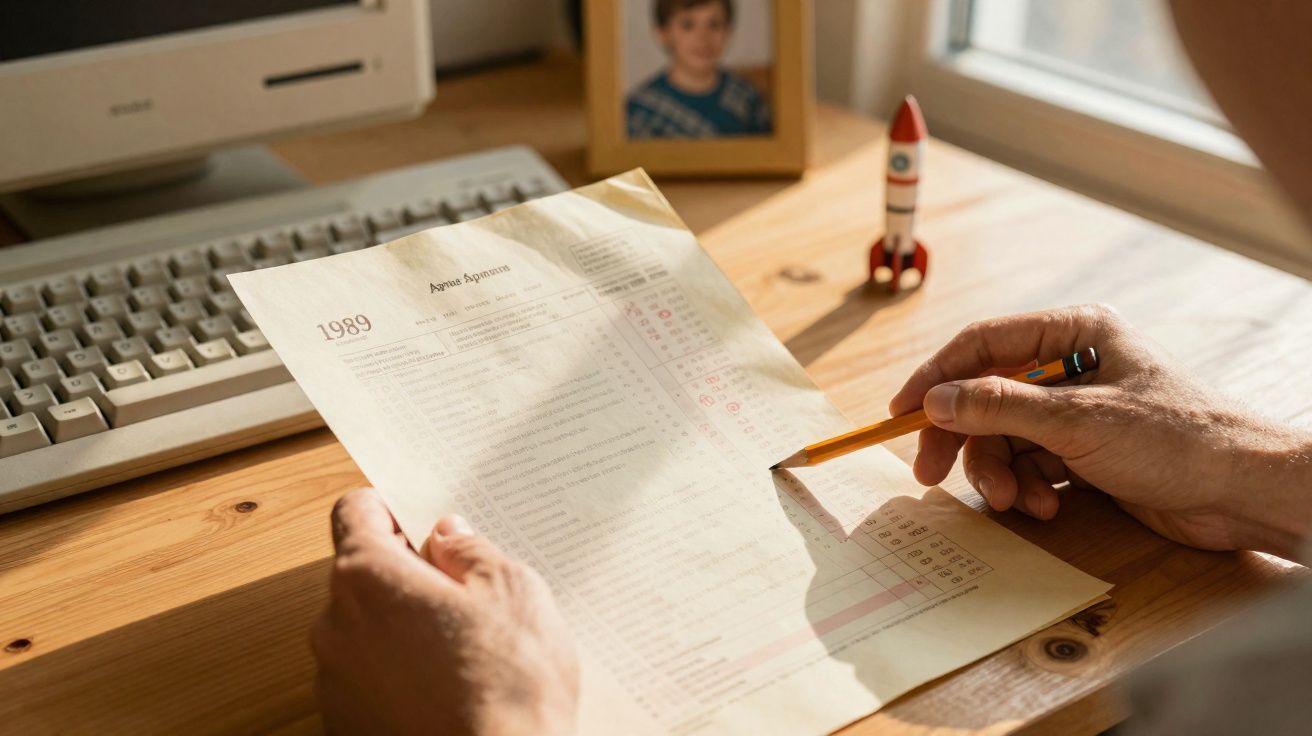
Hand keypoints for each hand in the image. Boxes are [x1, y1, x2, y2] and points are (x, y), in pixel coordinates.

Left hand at [312, 488, 578, 735]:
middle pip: (362, 576)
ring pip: (367, 631)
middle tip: (466, 590)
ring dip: (405, 629)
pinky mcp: (347, 726)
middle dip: (408, 575)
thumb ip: (471, 551)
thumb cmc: (507, 687)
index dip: (390, 507)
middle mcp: (335, 628)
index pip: (355, 513)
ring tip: (467, 650)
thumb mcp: (512, 591)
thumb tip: (447, 537)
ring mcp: (336, 684)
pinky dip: (401, 675)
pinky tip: (451, 689)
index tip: (420, 518)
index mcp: (367, 579)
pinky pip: (370, 680)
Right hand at [890, 304, 1311, 560]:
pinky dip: (1027, 488)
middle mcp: (1072, 366)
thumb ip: (1000, 407)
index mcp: (1074, 333)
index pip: (983, 344)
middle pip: (987, 396)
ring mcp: (1078, 411)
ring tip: (1013, 502)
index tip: (900, 413)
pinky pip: (1030, 464)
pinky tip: (1044, 508)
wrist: (1244, 493)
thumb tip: (935, 399)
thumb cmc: (1177, 439)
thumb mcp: (1078, 421)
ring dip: (999, 473)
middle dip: (964, 440)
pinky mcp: (1085, 452)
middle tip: (930, 474)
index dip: (936, 376)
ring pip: (1005, 437)